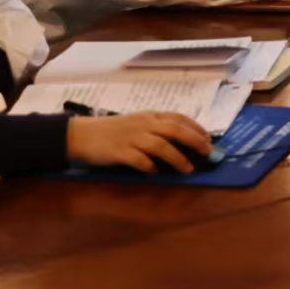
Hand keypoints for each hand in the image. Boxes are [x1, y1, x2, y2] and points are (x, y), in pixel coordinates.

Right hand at [66, 112, 213, 173]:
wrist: (81, 134)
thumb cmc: (111, 130)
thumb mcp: (136, 122)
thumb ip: (155, 128)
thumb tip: (180, 141)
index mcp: (149, 116)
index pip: (178, 118)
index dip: (195, 128)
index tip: (208, 138)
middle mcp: (143, 124)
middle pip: (175, 130)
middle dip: (194, 141)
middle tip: (206, 152)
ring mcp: (131, 138)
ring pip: (161, 146)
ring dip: (177, 158)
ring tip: (187, 169)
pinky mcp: (119, 152)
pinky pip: (139, 159)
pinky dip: (149, 166)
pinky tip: (155, 172)